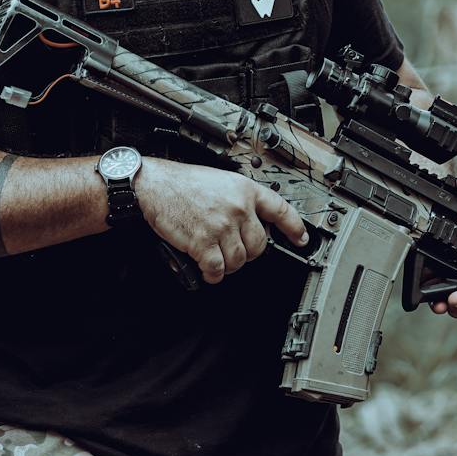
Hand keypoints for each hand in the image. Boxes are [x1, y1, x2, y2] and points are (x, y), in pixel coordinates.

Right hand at [132, 158, 308, 284]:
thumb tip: (251, 222)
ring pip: (239, 260)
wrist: (155, 184)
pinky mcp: (203, 241)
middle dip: (248, 254)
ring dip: (229, 266)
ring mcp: (221, 225)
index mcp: (244, 190)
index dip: (294, 227)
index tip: (301, 239)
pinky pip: (218, 268)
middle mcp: (237, 208)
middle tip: (234, 251)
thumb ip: (239, 200)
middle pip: (259, 245)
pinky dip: (213, 274)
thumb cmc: (183, 183)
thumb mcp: (221, 181)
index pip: (280, 209)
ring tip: (218, 260)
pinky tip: (208, 270)